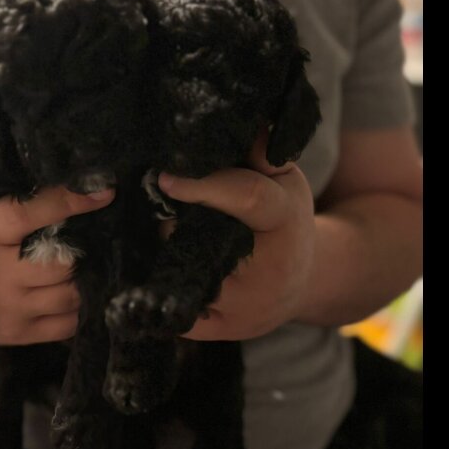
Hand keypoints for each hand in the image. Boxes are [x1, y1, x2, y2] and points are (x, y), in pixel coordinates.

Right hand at [0, 186, 113, 344]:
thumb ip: (32, 206)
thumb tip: (89, 186)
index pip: (22, 215)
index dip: (65, 202)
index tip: (102, 193)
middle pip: (63, 263)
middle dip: (81, 255)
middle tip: (90, 247)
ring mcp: (9, 308)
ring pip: (71, 294)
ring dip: (83, 283)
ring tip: (80, 273)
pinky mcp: (19, 334)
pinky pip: (70, 323)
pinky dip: (78, 310)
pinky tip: (69, 297)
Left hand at [158, 130, 315, 340]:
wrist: (298, 283)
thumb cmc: (285, 220)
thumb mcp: (284, 180)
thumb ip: (259, 152)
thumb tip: (226, 116)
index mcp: (285, 223)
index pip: (247, 197)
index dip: (204, 185)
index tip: (165, 176)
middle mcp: (266, 274)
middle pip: (199, 238)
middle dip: (169, 220)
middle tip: (149, 204)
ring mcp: (241, 311)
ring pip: (178, 271)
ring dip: (156, 250)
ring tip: (151, 233)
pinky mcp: (216, 332)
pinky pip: (170, 305)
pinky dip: (154, 285)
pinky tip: (150, 266)